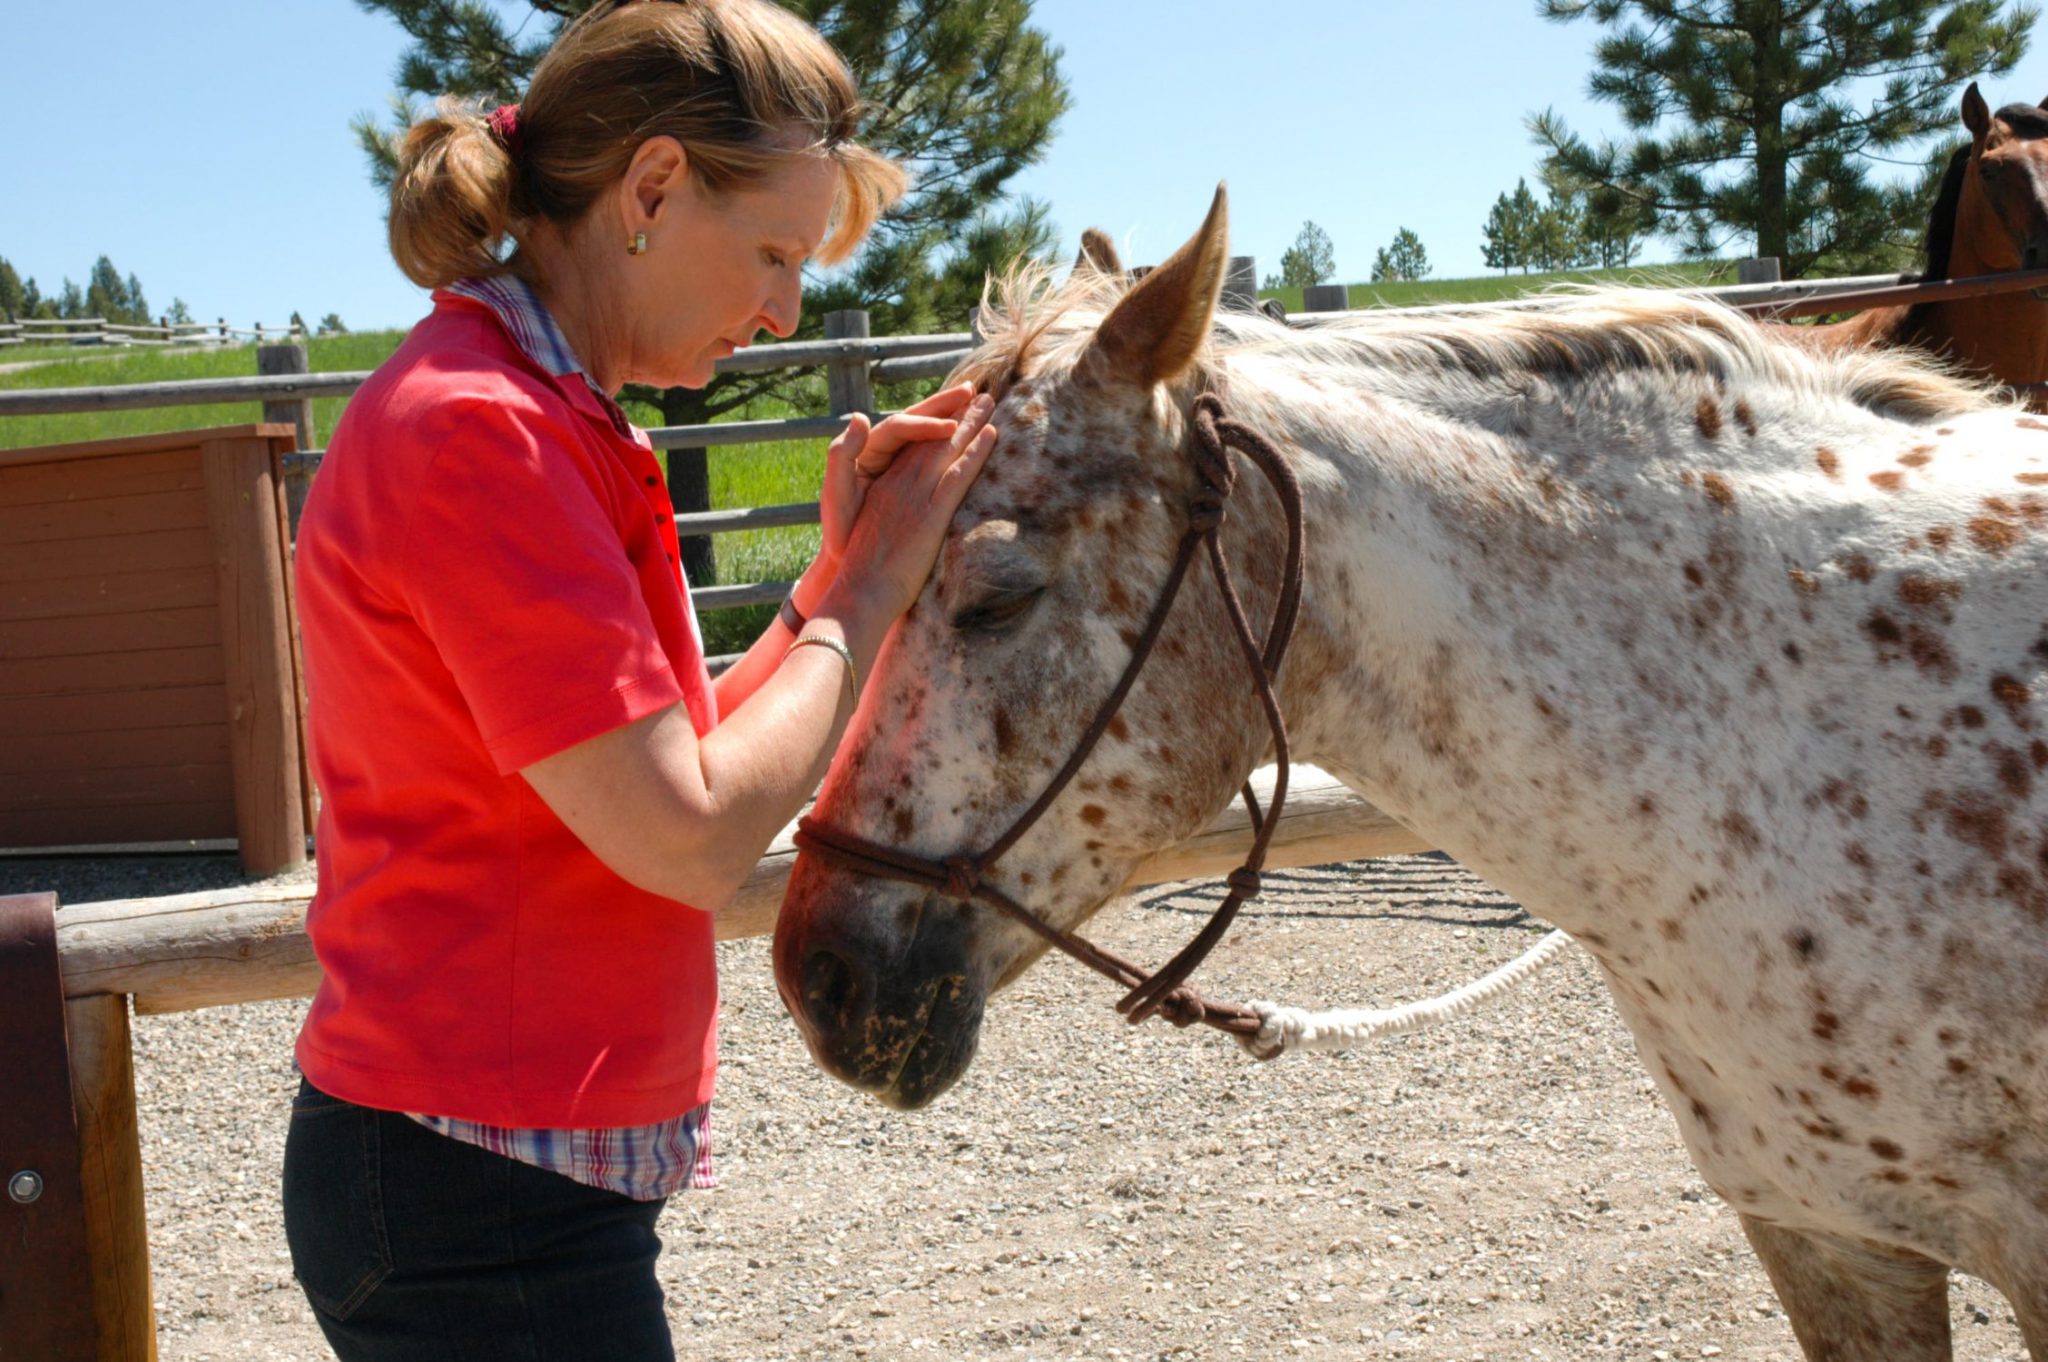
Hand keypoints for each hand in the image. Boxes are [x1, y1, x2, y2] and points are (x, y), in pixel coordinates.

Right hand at [818, 391, 997, 629]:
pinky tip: (992, 434)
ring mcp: (916, 495)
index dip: (933, 426)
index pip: (912, 446)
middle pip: (932, 439)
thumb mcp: (871, 532)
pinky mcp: (931, 513)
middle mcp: (899, 482)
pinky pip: (958, 474)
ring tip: (990, 402)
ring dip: (971, 422)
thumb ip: (891, 514)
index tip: (952, 411)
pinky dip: (976, 451)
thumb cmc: (864, 571)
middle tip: (979, 393)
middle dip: (956, 414)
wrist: (861, 591)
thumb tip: (906, 510)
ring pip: (947, 448)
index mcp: (884, 485)